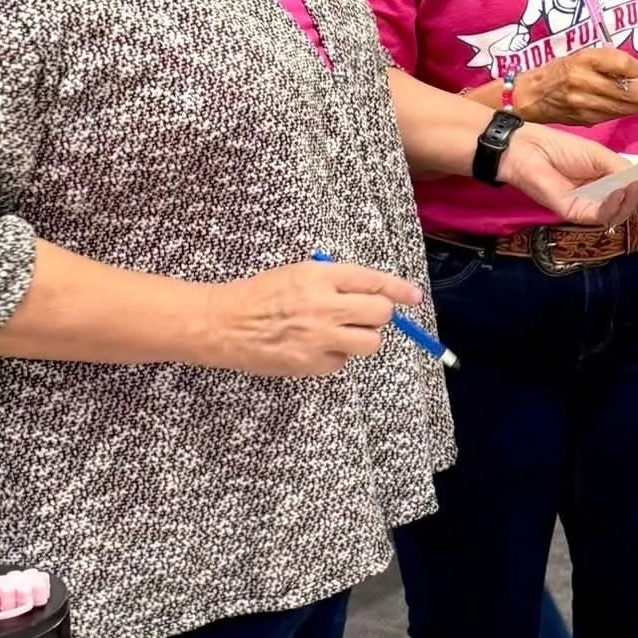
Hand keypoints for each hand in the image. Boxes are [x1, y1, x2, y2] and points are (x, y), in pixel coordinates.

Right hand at [194, 260, 420, 377]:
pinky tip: (314, 348)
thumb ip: (334, 281)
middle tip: (366, 317)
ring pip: (370, 343)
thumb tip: (372, 293)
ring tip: (340, 334)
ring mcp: (319, 336)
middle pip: (380, 314)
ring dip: (362, 339)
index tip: (414, 296)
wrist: (223, 324)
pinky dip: (335, 357)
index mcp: (320, 276)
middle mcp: (324, 305)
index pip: (373, 281)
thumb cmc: (259, 295)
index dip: (398, 290)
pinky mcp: (310, 363)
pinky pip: (342, 363)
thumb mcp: (297, 273)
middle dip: (379, 316)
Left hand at [502, 124, 637, 226]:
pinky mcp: (576, 213)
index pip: (634, 190)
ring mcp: (588, 208)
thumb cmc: (559, 148)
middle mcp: (600, 198)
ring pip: (619, 213)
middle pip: (630, 204)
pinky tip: (618, 191)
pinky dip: (614, 204)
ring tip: (634, 183)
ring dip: (631, 198)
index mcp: (607, 183)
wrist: (528, 150)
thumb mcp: (600, 155)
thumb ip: (623, 168)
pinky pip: (601, 215)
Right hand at [513, 47, 637, 125]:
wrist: (532, 96)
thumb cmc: (559, 72)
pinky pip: (611, 116)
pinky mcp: (584, 119)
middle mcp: (583, 81)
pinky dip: (626, 113)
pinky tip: (637, 110)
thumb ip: (609, 62)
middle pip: (624, 91)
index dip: (632, 68)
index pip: (617, 63)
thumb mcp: (582, 55)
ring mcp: (583, 103)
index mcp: (583, 60)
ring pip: (621, 107)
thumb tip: (636, 74)